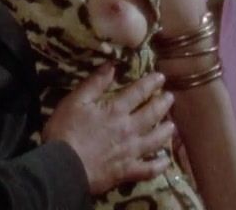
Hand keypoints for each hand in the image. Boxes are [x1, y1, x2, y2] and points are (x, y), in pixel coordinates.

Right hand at [42, 65, 175, 193]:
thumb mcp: (75, 101)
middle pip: (152, 114)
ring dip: (165, 131)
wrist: (63, 167)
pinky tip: (165, 161)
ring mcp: (131, 151)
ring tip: (172, 125)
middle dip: (163, 104)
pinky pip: (149, 169)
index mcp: (116, 110)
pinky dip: (159, 165)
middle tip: (171, 97)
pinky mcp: (127, 171)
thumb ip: (95, 83)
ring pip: (155, 140)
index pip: (139, 92)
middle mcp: (129, 129)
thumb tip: (112, 65)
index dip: (151, 83)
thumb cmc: (65, 131)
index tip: (161, 77)